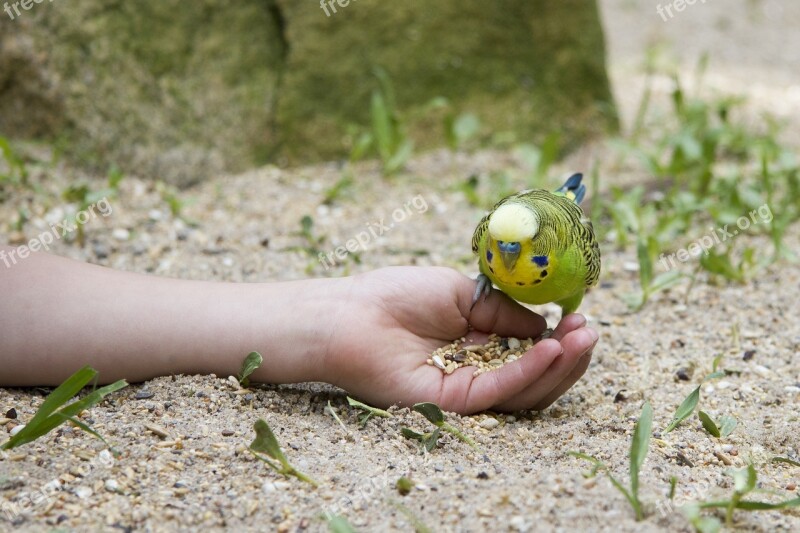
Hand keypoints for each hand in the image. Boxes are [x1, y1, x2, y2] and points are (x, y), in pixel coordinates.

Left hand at [324, 266, 597, 414]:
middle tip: (590, 333)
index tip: (581, 317)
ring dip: (559, 366)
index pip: (531, 348)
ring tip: (582, 340)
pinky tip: (552, 350)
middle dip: (569, 356)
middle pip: (536, 373)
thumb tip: (546, 325)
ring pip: (526, 389)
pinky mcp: (456, 403)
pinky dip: (530, 372)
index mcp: (481, 341)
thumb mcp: (463, 293)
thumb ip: (504, 313)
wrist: (352, 315)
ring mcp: (469, 388)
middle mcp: (479, 367)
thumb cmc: (398, 295)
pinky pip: (501, 391)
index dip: (560, 336)